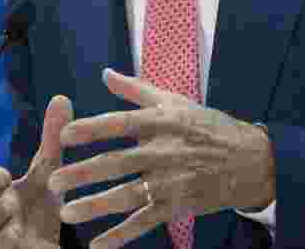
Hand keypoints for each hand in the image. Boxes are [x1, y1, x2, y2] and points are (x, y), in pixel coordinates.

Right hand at [0, 95, 73, 248]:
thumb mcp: (50, 172)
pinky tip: (23, 240)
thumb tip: (61, 97)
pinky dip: (13, 247)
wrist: (47, 246)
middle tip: (11, 201)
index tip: (6, 174)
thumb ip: (52, 139)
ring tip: (18, 222)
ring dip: (8, 228)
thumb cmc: (42, 207)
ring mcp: (5, 243)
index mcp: (2, 197)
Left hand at [48, 68, 274, 248]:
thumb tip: (104, 73)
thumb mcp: (176, 102)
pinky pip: (145, 222)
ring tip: (66, 213)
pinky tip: (97, 244)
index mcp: (162, 122)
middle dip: (83, 173)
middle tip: (53, 181)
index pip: (121, 123)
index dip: (92, 129)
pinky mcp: (178, 205)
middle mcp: (164, 151)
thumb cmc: (209, 126)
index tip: (64, 136)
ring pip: (127, 195)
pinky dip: (121, 235)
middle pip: (117, 163)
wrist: (250, 160)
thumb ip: (136, 89)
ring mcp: (171, 181)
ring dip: (95, 206)